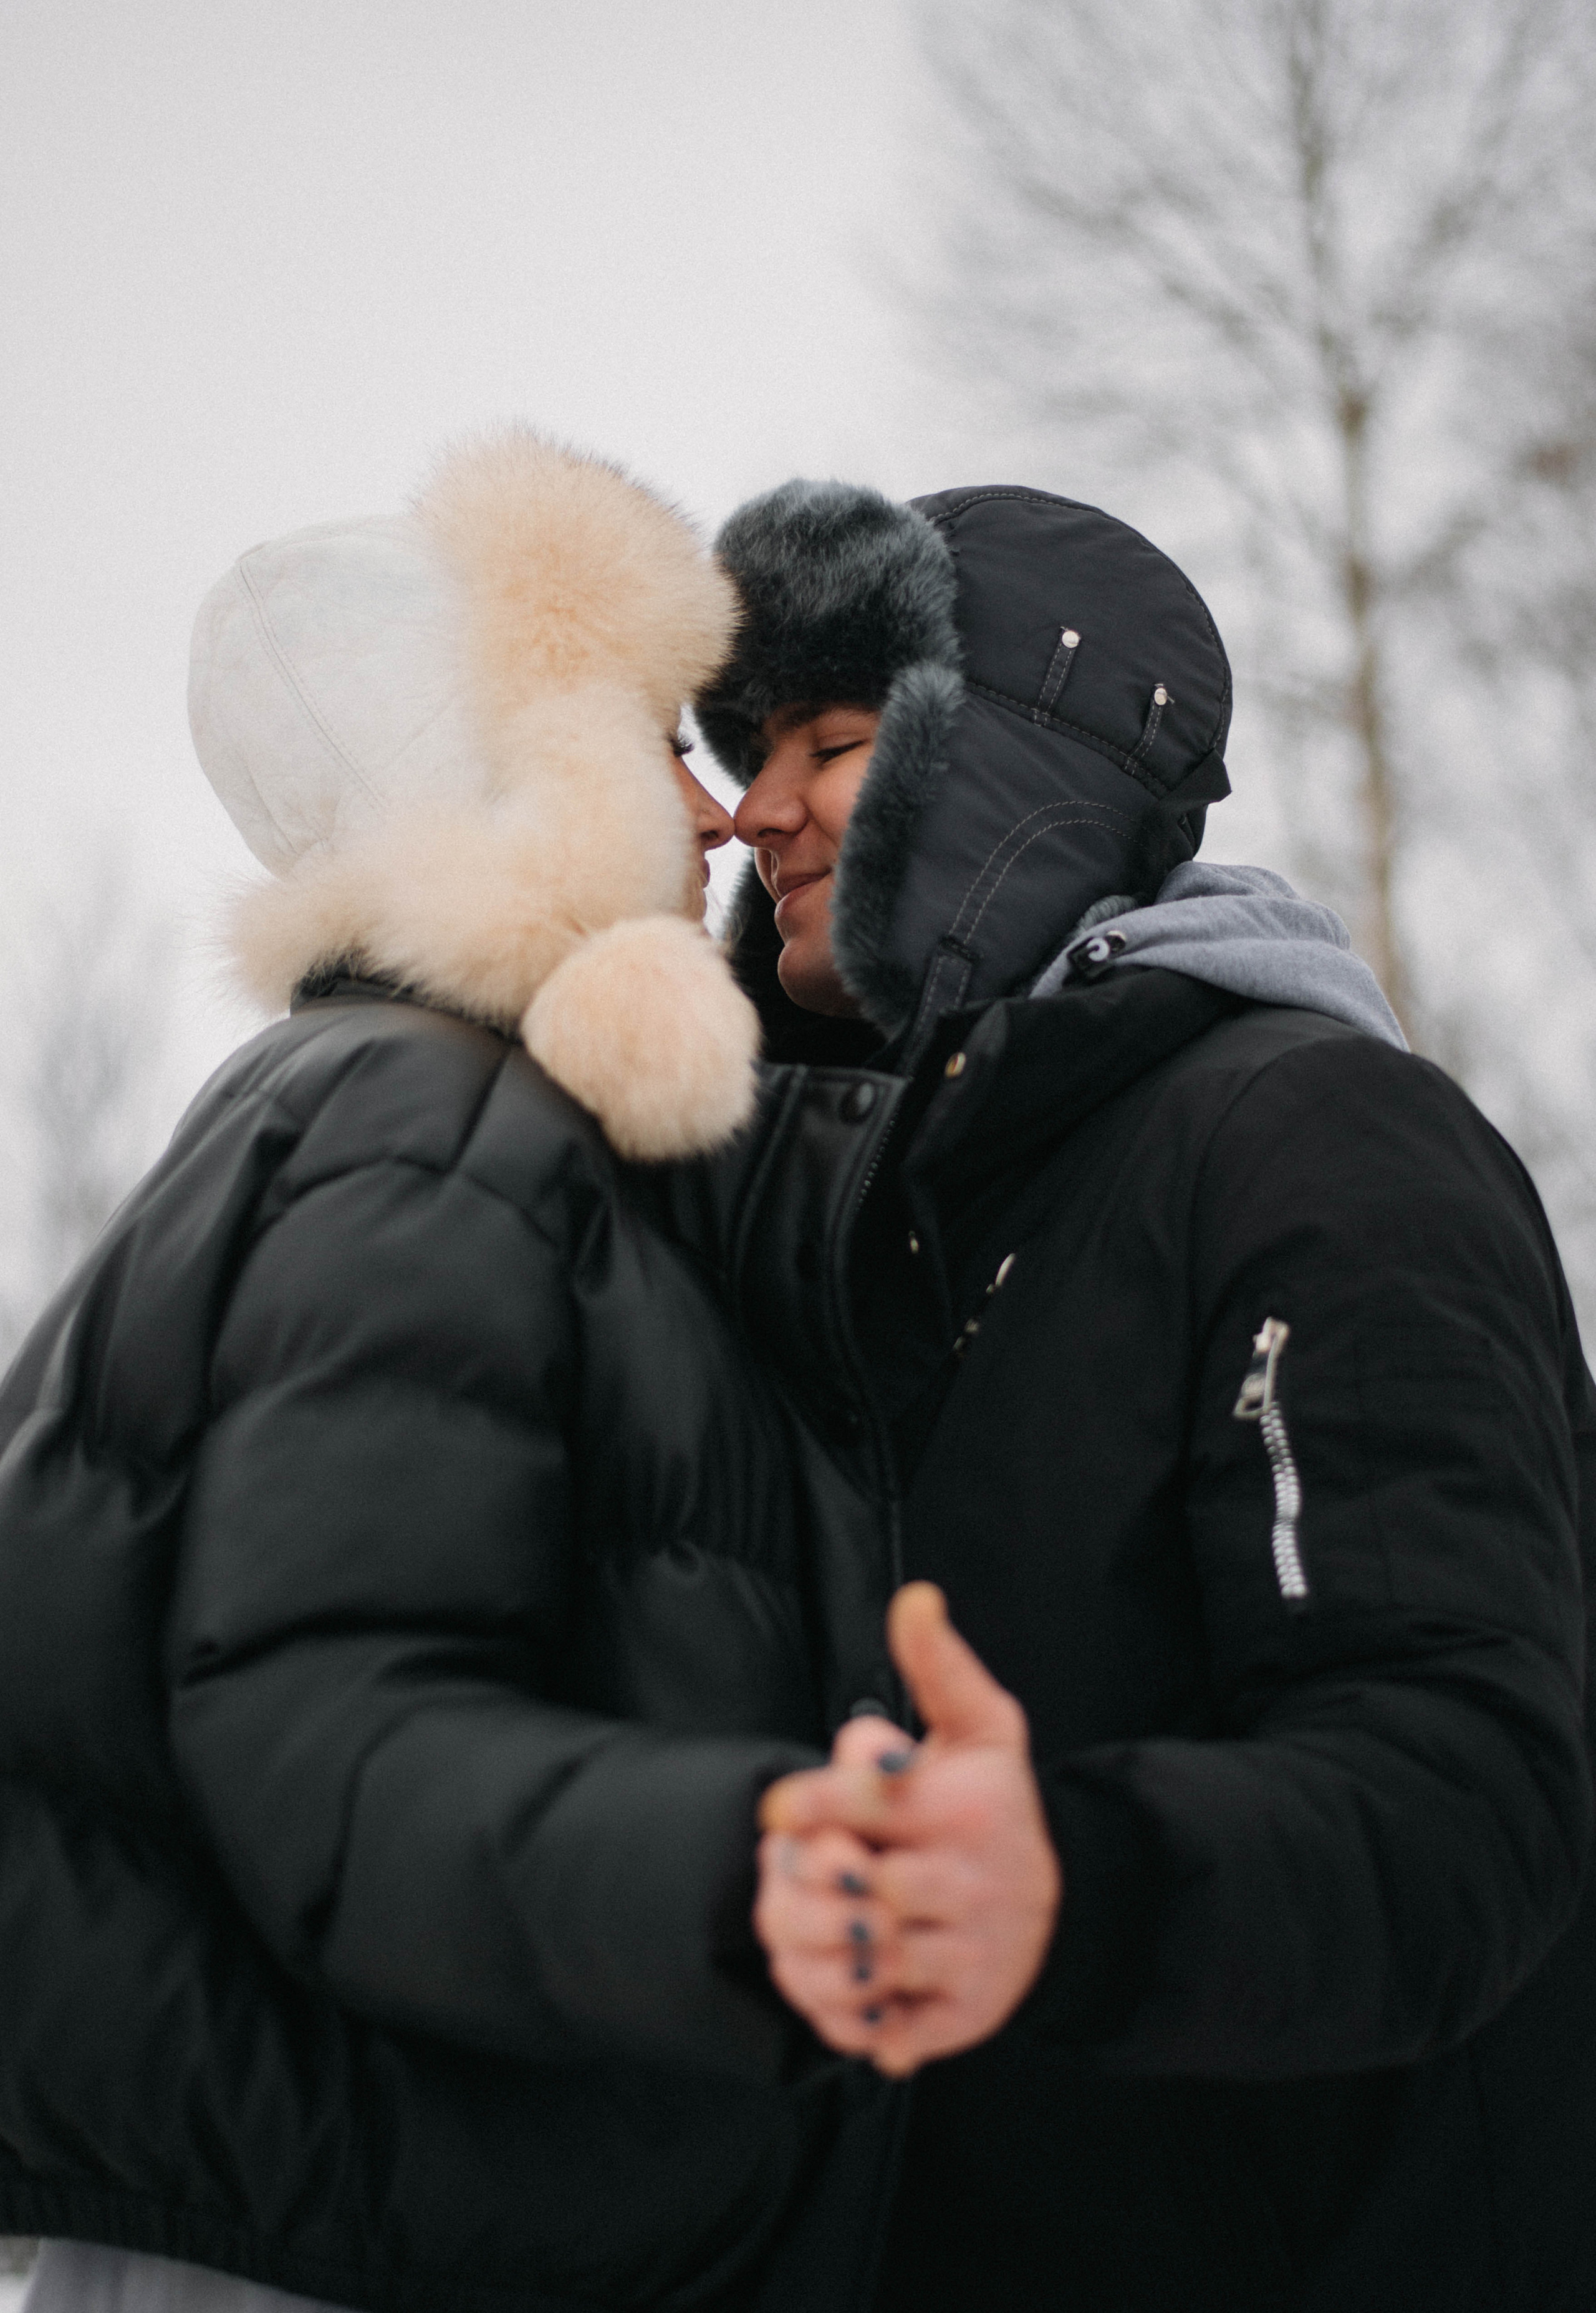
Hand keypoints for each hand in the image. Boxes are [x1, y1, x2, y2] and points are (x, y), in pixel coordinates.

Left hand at [753, 1582, 1061, 2075]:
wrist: (1062, 1903)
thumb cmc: (992, 1804)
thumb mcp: (980, 1726)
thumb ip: (936, 1664)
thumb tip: (913, 1597)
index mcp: (962, 1808)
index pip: (870, 1800)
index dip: (811, 1801)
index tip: (777, 1810)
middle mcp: (969, 1883)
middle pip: (857, 1888)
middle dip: (807, 1880)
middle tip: (788, 1875)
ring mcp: (969, 1953)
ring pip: (867, 1960)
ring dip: (813, 1950)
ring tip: (800, 1927)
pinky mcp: (965, 2015)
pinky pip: (888, 2029)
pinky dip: (851, 2019)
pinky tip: (839, 1989)